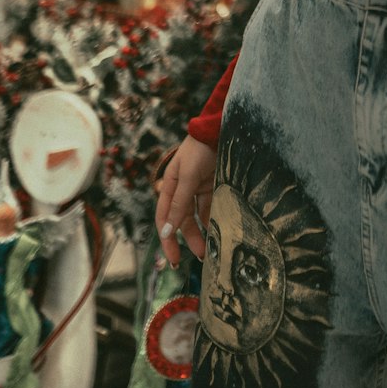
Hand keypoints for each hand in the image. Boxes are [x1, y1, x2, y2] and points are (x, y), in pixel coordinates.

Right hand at [155, 135, 216, 267]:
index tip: (173, 259)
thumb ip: (178, 203)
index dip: (167, 239)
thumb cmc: (199, 149)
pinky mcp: (215, 184)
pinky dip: (215, 217)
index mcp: (169, 186)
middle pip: (183, 220)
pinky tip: (222, 229)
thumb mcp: (186, 176)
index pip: (164, 219)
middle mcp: (183, 189)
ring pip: (199, 215)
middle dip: (190, 239)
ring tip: (213, 248)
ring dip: (204, 231)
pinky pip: (213, 206)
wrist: (220, 128)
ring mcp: (199, 187)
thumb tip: (167, 231)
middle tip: (199, 258)